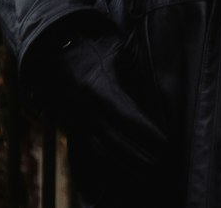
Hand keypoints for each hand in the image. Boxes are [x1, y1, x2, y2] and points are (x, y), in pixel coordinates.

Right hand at [52, 30, 168, 169]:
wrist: (53, 51)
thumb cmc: (91, 46)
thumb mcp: (115, 48)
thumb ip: (135, 64)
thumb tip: (161, 80)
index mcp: (97, 85)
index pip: (127, 116)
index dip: (147, 132)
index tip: (167, 143)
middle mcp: (85, 107)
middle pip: (115, 140)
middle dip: (141, 156)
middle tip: (165, 165)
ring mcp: (76, 120)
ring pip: (101, 151)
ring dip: (125, 166)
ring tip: (150, 174)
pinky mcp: (71, 128)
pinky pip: (88, 153)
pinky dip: (106, 167)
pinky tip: (124, 174)